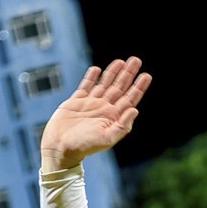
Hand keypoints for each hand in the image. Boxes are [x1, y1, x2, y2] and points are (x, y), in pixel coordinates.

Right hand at [41, 56, 151, 171]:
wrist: (60, 147)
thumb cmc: (84, 146)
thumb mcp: (107, 138)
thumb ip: (122, 125)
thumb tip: (135, 110)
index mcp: (113, 117)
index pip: (130, 98)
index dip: (138, 87)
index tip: (146, 75)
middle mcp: (104, 108)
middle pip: (119, 87)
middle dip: (128, 74)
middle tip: (136, 60)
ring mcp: (90, 103)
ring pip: (104, 83)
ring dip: (112, 72)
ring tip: (120, 61)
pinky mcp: (76, 101)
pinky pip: (86, 86)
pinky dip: (91, 77)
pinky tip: (97, 69)